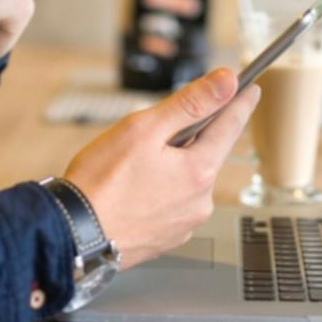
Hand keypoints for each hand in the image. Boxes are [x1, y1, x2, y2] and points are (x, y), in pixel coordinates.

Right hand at [62, 68, 259, 268]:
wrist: (71, 234)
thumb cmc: (100, 183)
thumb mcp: (144, 129)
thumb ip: (190, 103)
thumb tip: (227, 82)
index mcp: (199, 171)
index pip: (230, 126)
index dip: (239, 102)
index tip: (250, 89)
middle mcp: (200, 202)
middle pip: (205, 153)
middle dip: (186, 138)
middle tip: (152, 133)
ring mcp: (184, 224)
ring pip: (186, 180)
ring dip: (170, 166)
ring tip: (131, 168)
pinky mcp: (167, 238)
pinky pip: (171, 203)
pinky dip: (158, 192)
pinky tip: (131, 191)